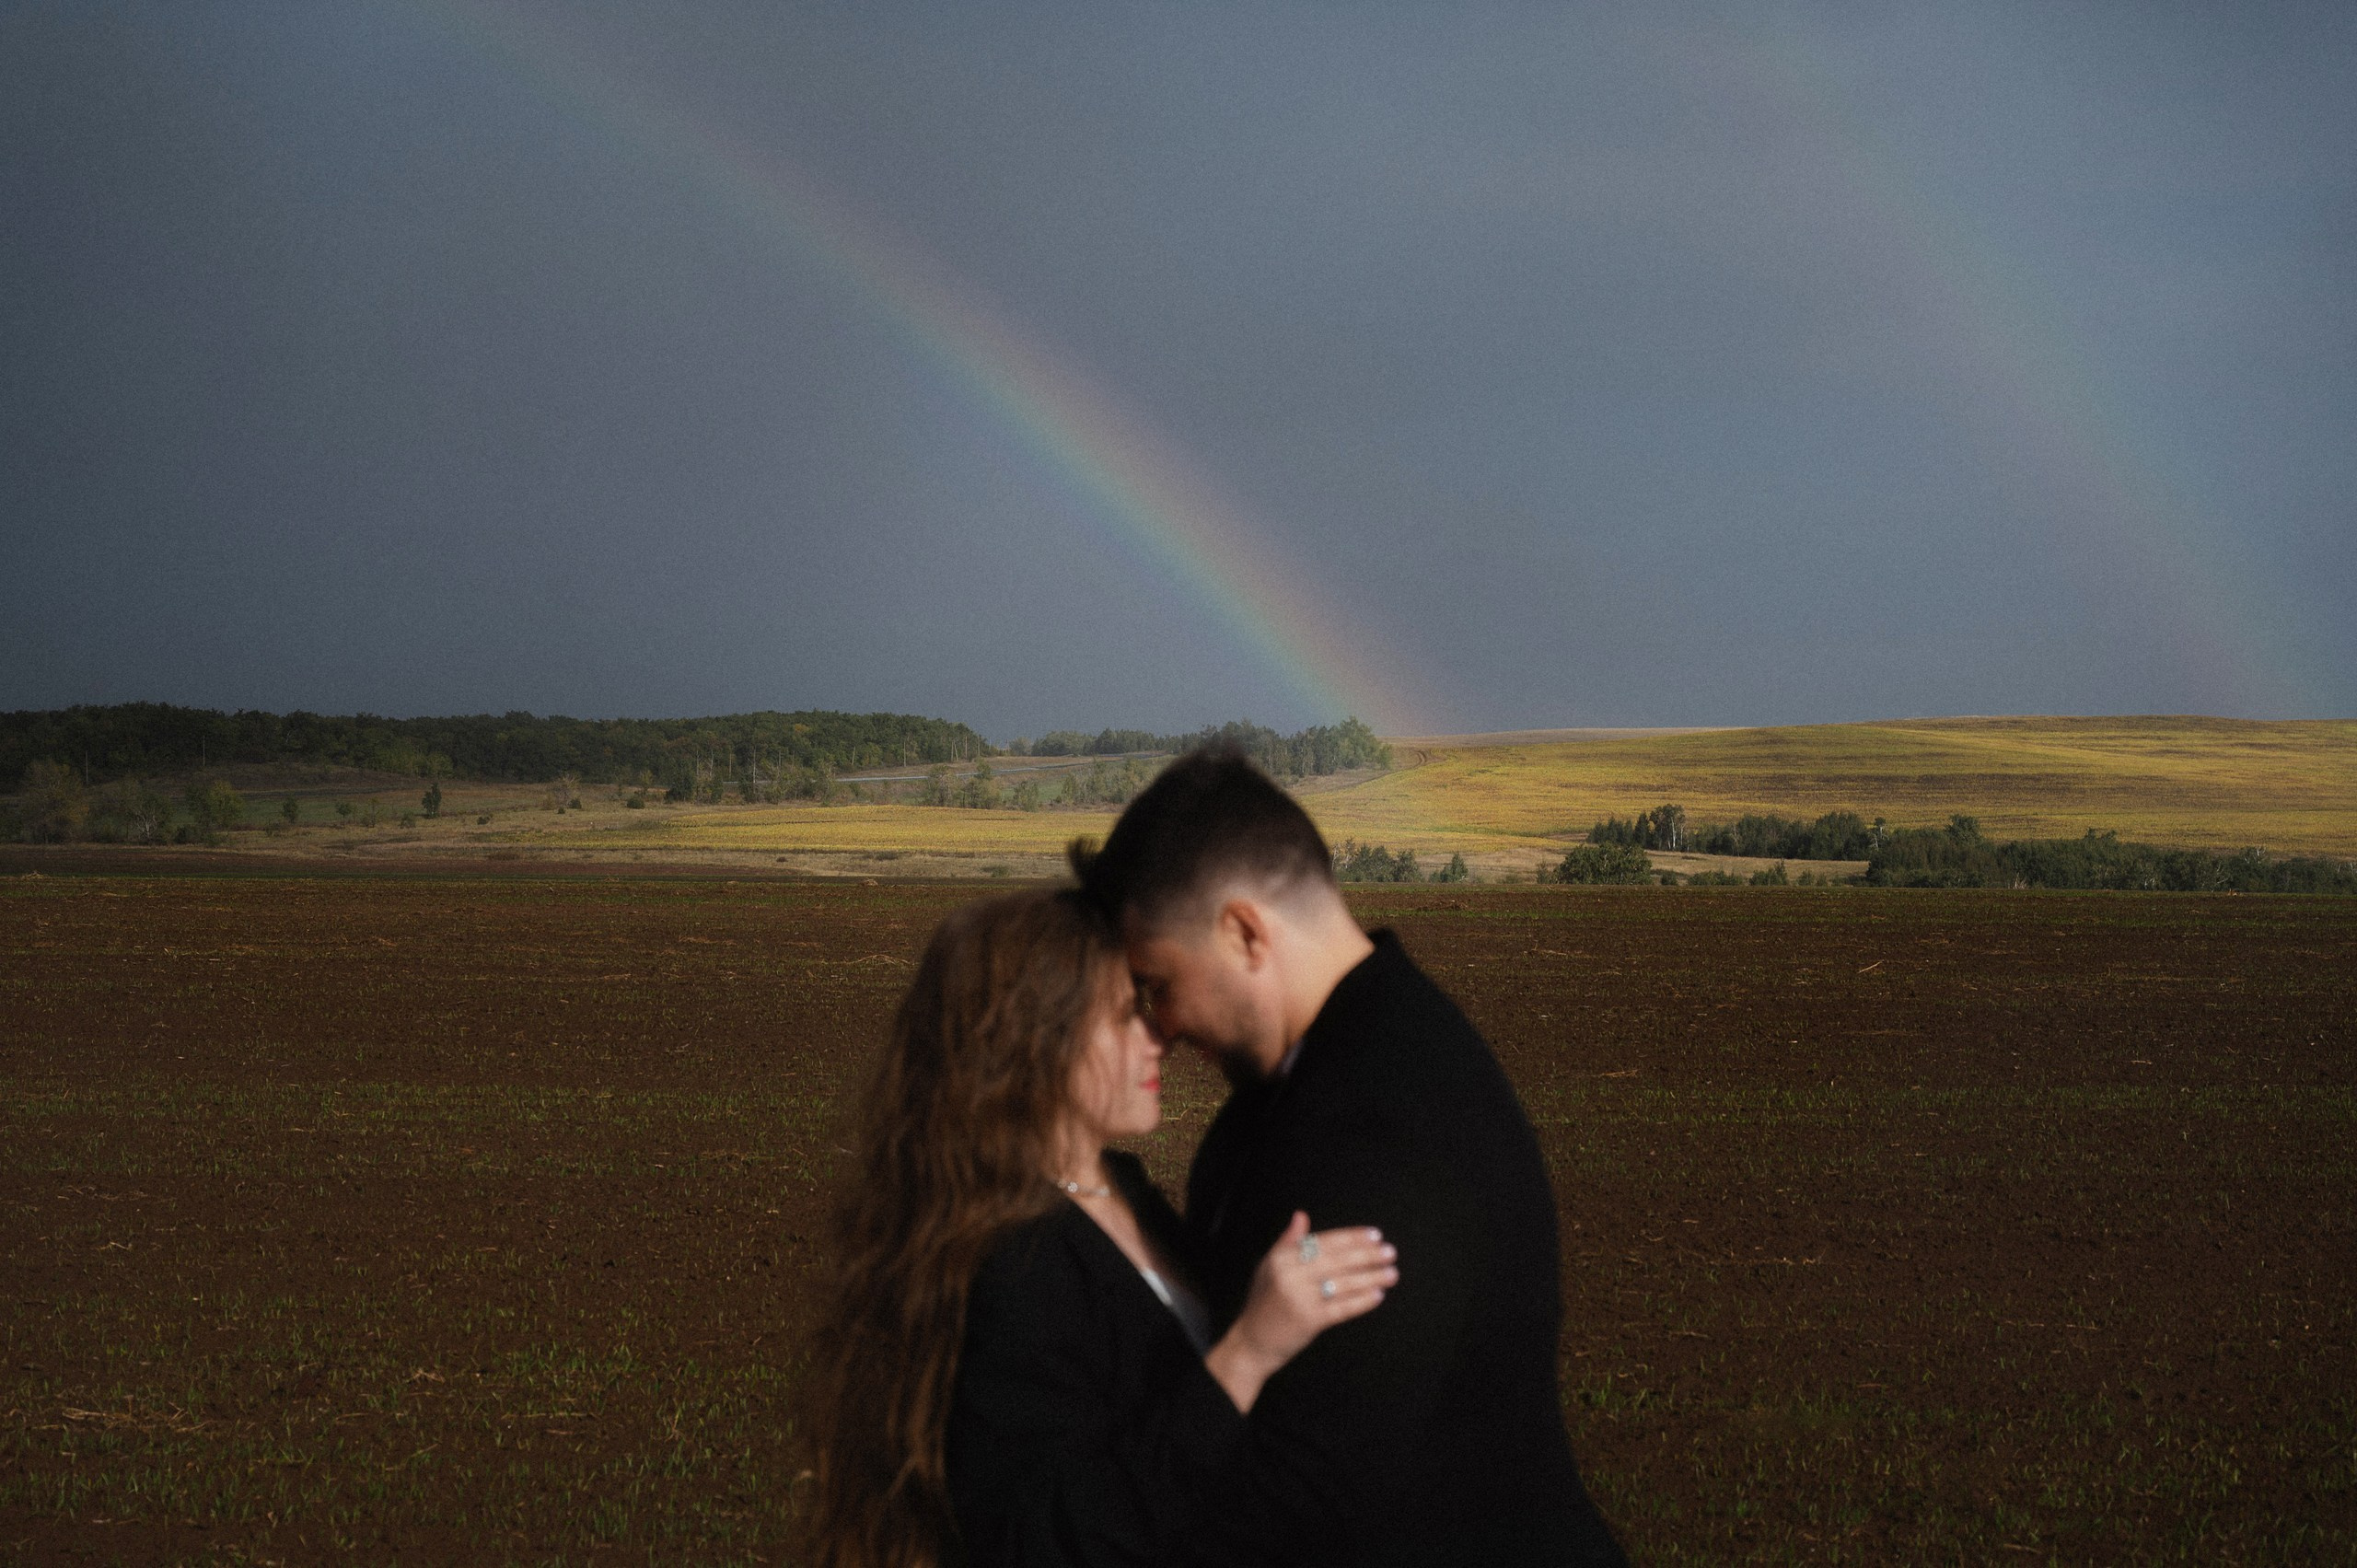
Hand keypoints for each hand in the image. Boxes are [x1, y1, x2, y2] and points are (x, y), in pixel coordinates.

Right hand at [1204, 1212, 1396, 1412]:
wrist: (1251, 1342)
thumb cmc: (1263, 1304)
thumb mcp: (1268, 1267)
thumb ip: (1288, 1241)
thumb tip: (1301, 1216)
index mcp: (1282, 1258)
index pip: (1324, 1242)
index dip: (1351, 1237)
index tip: (1374, 1235)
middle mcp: (1289, 1275)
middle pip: (1337, 1260)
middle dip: (1367, 1255)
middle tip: (1390, 1252)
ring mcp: (1299, 1298)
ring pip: (1343, 1284)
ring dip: (1371, 1277)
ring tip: (1391, 1273)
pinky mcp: (1308, 1321)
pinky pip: (1341, 1308)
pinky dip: (1361, 1301)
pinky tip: (1377, 1295)